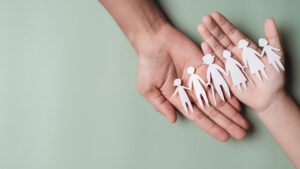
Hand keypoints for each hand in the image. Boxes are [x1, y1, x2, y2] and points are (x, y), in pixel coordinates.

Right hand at [135, 23, 248, 140]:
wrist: (155, 40)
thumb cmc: (148, 64)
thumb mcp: (147, 88)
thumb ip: (160, 105)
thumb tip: (173, 120)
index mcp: (178, 98)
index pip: (198, 116)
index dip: (211, 127)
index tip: (224, 137)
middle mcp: (192, 90)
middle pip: (213, 110)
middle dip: (227, 123)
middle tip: (241, 134)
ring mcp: (200, 78)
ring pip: (219, 97)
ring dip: (232, 111)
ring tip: (244, 123)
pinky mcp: (206, 65)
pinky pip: (221, 79)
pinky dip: (230, 91)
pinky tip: (240, 102)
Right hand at [198, 12, 284, 112]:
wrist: (269, 96)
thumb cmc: (274, 77)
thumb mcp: (276, 54)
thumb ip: (272, 37)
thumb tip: (269, 20)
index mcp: (246, 47)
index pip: (232, 33)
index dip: (224, 24)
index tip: (215, 15)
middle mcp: (235, 54)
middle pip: (222, 38)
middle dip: (213, 28)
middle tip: (205, 18)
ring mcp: (229, 63)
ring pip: (217, 48)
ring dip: (209, 38)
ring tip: (201, 28)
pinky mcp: (225, 74)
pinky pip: (215, 63)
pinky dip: (209, 54)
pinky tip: (204, 45)